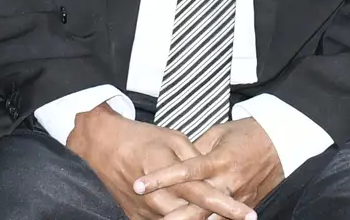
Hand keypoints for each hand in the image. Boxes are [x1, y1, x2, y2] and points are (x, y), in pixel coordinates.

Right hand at [64, 104, 237, 219]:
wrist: (101, 146)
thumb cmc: (140, 138)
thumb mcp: (173, 139)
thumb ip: (195, 159)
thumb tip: (214, 175)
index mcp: (172, 175)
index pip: (206, 196)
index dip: (229, 207)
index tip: (248, 215)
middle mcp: (159, 199)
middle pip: (194, 218)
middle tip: (241, 217)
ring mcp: (146, 212)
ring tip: (218, 218)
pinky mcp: (136, 218)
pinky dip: (176, 219)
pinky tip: (185, 214)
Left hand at [133, 117, 278, 219]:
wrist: (282, 143)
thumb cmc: (247, 133)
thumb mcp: (218, 133)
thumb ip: (195, 150)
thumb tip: (173, 162)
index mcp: (219, 160)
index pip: (185, 172)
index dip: (161, 179)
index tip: (139, 184)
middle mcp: (228, 182)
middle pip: (197, 205)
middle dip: (174, 216)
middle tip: (154, 219)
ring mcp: (238, 197)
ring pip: (212, 218)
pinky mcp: (246, 205)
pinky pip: (225, 219)